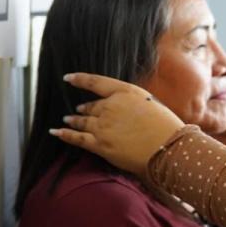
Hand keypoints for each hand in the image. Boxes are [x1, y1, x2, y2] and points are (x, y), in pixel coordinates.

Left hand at [53, 73, 184, 175]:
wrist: (169, 148)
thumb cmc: (166, 127)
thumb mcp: (151, 103)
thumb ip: (132, 102)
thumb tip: (123, 107)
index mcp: (125, 92)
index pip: (96, 82)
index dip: (80, 79)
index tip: (69, 78)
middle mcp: (111, 106)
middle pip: (90, 105)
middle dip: (83, 108)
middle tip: (78, 110)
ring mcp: (103, 125)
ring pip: (81, 121)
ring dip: (73, 120)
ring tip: (68, 120)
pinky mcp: (100, 144)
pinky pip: (77, 138)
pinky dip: (65, 134)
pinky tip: (56, 132)